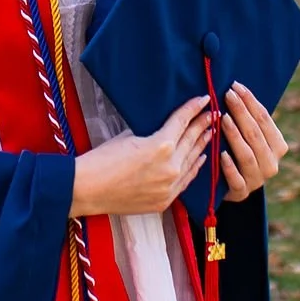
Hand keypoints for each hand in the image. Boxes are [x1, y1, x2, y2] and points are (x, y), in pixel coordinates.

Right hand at [72, 97, 210, 218]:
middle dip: (202, 124)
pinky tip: (201, 158)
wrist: (87, 190)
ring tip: (210, 132)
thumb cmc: (101, 160)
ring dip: (202, 145)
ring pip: (192, 161)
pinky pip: (185, 181)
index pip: (182, 122)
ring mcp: (169, 186)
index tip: (204, 99)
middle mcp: (170, 167)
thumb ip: (151, 135)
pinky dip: (194, 168)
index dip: (193, 108)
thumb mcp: (128, 138)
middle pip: (191, 140)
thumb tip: (162, 132)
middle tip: (212, 113)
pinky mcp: (164, 201)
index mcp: (161, 146)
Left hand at [217, 80, 285, 201]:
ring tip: (222, 119)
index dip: (250, 102)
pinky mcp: (241, 193)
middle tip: (227, 95)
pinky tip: (220, 153)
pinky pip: (236, 180)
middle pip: (256, 135)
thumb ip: (249, 119)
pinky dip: (229, 167)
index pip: (265, 120)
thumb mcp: (250, 137)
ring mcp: (257, 180)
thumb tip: (236, 88)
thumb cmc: (240, 152)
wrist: (233, 187)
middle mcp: (272, 164)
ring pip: (247, 155)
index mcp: (278, 147)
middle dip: (241, 113)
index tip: (235, 86)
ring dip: (235, 136)